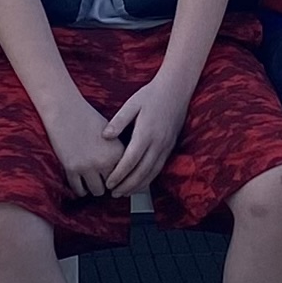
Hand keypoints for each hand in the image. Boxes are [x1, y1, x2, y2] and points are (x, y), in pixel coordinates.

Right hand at [39, 95, 124, 199]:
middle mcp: (105, 161)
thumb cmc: (87, 118)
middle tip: (104, 181)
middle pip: (112, 186)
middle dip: (108, 184)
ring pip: (97, 191)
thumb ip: (117, 152)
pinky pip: (79, 190)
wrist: (65, 110)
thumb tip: (124, 170)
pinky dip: (80, 189)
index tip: (117, 179)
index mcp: (117, 151)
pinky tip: (81, 183)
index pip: (125, 176)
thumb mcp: (110, 133)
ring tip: (93, 182)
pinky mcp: (72, 169)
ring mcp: (87, 166)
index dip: (120, 178)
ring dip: (95, 188)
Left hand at [101, 77, 191, 196]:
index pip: (131, 160)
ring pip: (152, 173)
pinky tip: (140, 184)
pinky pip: (159, 168)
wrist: (176, 89)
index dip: (119, 174)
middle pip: (142, 171)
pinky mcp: (170, 147)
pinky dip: (149, 179)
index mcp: (146, 132)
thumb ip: (118, 121)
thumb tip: (105, 136)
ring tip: (124, 193)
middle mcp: (158, 142)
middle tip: (114, 193)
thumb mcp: (132, 103)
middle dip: (127, 185)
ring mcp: (166, 146)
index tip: (109, 183)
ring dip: (138, 186)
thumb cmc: (151, 94)